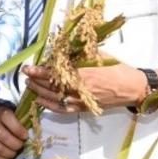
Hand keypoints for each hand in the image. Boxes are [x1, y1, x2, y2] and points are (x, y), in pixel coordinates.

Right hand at [0, 96, 28, 158]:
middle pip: (4, 136)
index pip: (8, 119)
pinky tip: (8, 157)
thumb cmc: (4, 117)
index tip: (26, 136)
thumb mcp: (13, 113)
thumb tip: (32, 135)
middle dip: (16, 144)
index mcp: (1, 113)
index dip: (18, 129)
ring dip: (10, 153)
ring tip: (15, 152)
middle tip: (21, 146)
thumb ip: (21, 121)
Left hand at [22, 58, 145, 113]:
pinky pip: (63, 110)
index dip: (39, 71)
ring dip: (40, 93)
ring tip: (30, 86)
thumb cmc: (116, 67)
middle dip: (36, 81)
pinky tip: (41, 101)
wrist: (131, 87)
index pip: (55, 73)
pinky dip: (50, 106)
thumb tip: (60, 49)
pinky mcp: (84, 108)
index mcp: (83, 72)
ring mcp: (81, 100)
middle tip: (26, 76)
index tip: (27, 68)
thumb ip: (79, 52)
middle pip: (51, 86)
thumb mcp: (97, 54)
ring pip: (55, 98)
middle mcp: (79, 88)